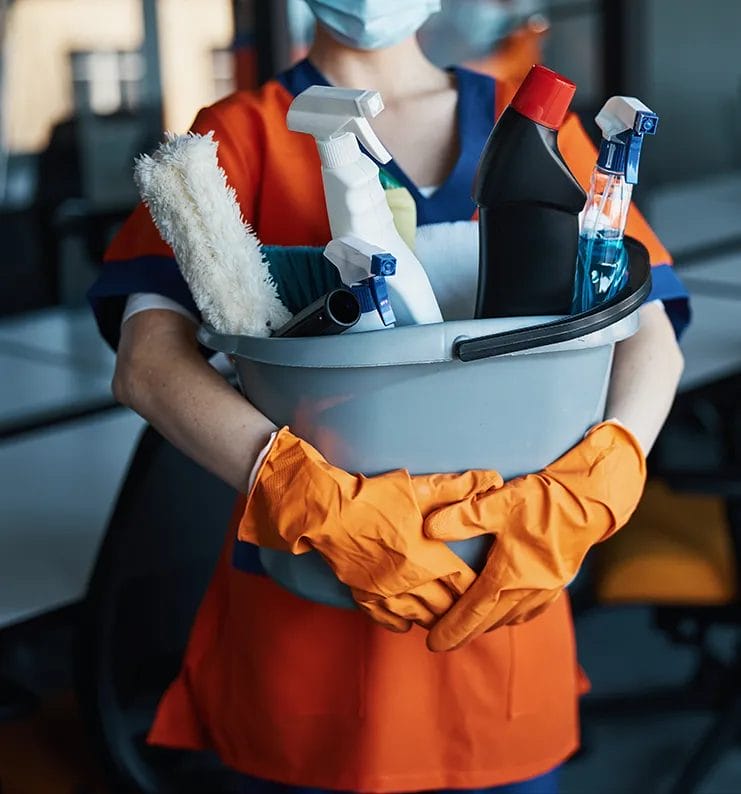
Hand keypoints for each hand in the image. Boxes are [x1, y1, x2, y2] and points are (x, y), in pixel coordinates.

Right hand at [238, 428, 501, 630]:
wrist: (328, 513)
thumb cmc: (375, 499)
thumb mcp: (418, 489)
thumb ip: (458, 487)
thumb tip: (492, 479)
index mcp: (429, 559)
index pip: (466, 585)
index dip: (480, 587)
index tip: (488, 586)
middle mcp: (411, 583)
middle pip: (447, 608)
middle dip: (461, 608)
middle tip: (472, 607)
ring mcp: (386, 594)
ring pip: (420, 618)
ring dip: (436, 617)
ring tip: (446, 616)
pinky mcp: (364, 596)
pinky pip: (389, 621)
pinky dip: (403, 623)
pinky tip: (410, 619)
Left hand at [423, 422, 646, 650]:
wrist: (592, 500)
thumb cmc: (546, 501)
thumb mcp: (500, 502)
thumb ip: (464, 517)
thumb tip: (429, 528)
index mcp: (510, 575)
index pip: (473, 611)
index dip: (452, 629)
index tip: (432, 644)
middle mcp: (528, 590)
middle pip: (490, 621)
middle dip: (465, 632)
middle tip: (443, 640)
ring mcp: (546, 589)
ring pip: (510, 618)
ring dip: (488, 625)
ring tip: (469, 626)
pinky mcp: (558, 582)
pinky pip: (529, 610)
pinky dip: (512, 615)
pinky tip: (506, 611)